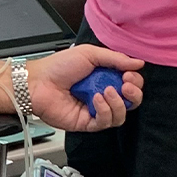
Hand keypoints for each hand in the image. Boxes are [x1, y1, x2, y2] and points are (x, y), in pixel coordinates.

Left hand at [23, 44, 144, 131]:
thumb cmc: (58, 66)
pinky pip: (105, 122)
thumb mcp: (89, 54)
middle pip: (130, 101)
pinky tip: (96, 99)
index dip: (135, 80)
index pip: (130, 83)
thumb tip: (138, 63)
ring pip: (120, 115)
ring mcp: (95, 110)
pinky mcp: (87, 123)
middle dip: (134, 94)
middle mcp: (103, 94)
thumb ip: (115, 58)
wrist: (38, 82)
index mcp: (105, 77)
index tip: (130, 74)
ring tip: (108, 90)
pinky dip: (104, 111)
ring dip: (119, 103)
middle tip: (126, 84)